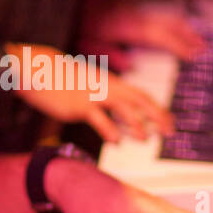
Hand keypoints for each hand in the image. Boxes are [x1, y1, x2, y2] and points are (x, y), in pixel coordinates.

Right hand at [7, 43, 173, 141]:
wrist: (42, 71)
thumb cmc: (66, 83)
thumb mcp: (90, 89)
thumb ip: (106, 102)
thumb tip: (121, 121)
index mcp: (112, 84)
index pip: (142, 95)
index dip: (158, 109)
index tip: (170, 123)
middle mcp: (107, 88)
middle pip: (139, 100)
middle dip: (156, 116)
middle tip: (169, 132)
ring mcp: (94, 96)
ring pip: (122, 108)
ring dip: (135, 124)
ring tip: (144, 139)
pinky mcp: (80, 105)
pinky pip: (98, 118)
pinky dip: (109, 130)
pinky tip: (115, 142)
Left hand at [80, 4, 203, 69]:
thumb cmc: (81, 23)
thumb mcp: (91, 43)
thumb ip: (110, 54)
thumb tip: (130, 64)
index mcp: (130, 27)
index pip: (161, 37)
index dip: (180, 46)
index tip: (196, 55)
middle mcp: (138, 17)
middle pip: (171, 24)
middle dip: (190, 36)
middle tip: (206, 48)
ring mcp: (139, 12)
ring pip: (168, 18)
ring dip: (185, 29)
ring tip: (198, 40)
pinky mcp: (136, 11)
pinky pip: (161, 16)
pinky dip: (174, 24)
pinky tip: (178, 31)